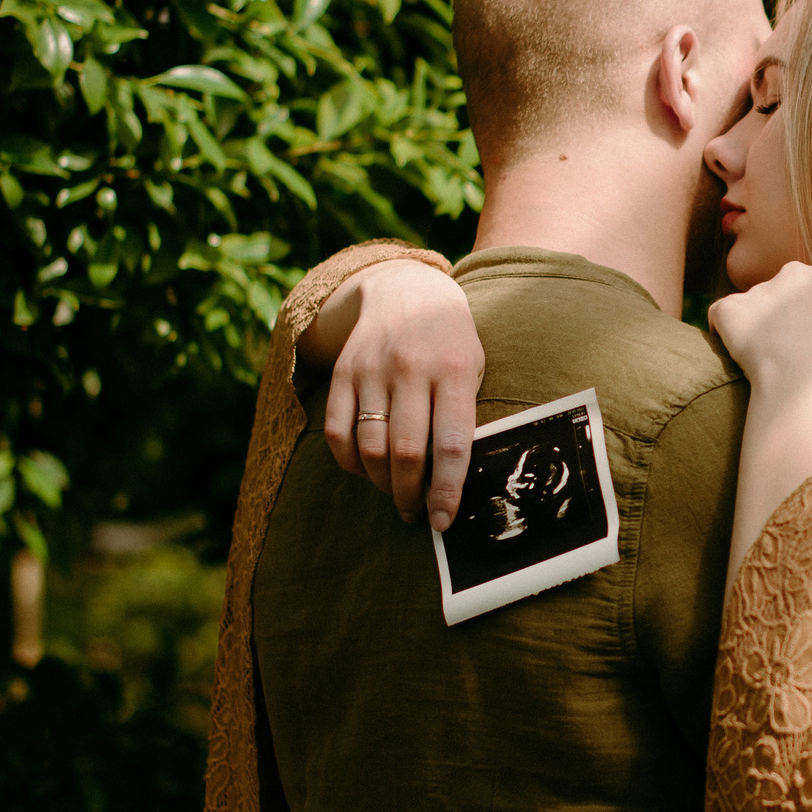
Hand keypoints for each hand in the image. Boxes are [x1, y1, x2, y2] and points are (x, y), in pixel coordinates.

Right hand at [317, 261, 480, 528]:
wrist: (406, 290)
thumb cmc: (451, 342)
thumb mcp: (474, 368)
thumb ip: (464, 416)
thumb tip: (454, 482)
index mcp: (455, 370)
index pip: (451, 445)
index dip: (446, 491)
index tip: (442, 522)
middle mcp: (411, 369)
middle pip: (406, 452)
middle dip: (410, 495)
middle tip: (416, 513)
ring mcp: (372, 369)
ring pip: (369, 448)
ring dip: (381, 484)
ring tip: (395, 494)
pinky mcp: (342, 372)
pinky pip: (337, 431)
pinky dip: (350, 462)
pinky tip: (366, 470)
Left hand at [711, 261, 811, 569]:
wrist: (811, 388)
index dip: (811, 315)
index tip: (811, 340)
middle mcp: (798, 272)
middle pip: (784, 288)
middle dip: (780, 314)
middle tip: (786, 353)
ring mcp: (762, 288)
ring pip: (752, 306)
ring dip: (755, 329)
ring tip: (767, 366)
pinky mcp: (731, 308)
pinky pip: (721, 319)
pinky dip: (725, 338)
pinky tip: (740, 362)